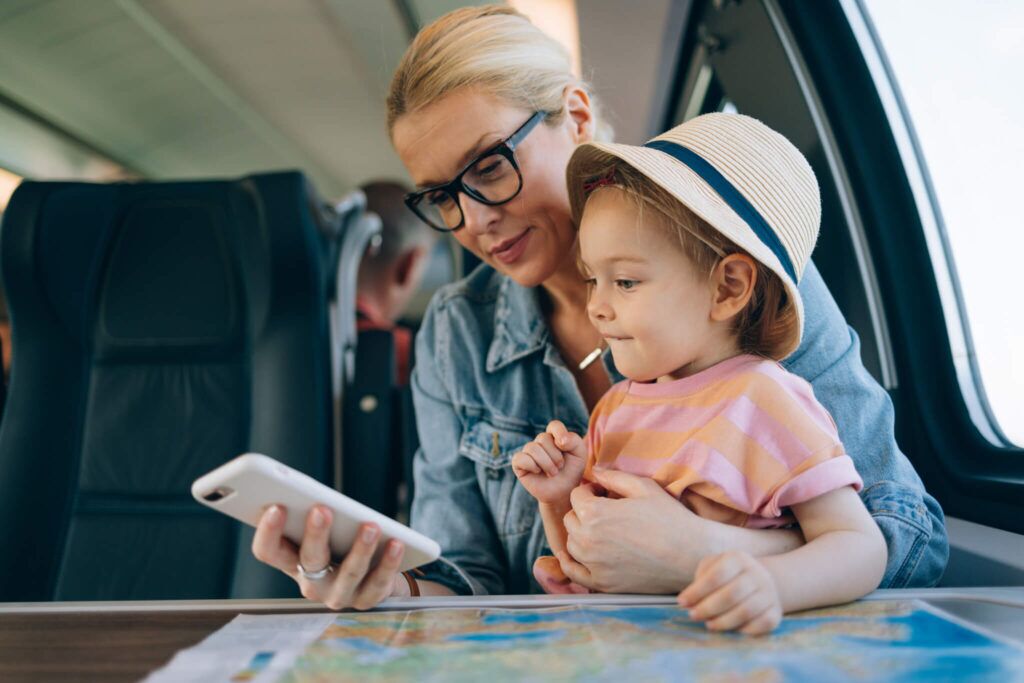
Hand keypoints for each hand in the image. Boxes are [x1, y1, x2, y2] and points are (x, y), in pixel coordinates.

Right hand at [251, 504, 407, 609]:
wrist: (372, 579)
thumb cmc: (339, 545)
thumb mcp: (324, 532)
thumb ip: (315, 516)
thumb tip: (316, 494)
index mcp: (291, 562)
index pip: (268, 552)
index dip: (268, 532)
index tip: (277, 507)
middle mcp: (311, 584)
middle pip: (309, 560)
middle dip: (315, 534)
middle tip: (322, 509)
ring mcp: (338, 595)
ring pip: (348, 573)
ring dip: (360, 548)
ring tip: (371, 525)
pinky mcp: (367, 599)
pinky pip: (378, 582)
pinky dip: (388, 562)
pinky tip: (397, 543)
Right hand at [511, 421, 586, 504]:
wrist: (563, 492)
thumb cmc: (571, 471)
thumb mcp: (579, 454)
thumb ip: (573, 440)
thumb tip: (559, 440)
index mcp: (555, 436)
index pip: (554, 426)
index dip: (559, 432)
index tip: (564, 446)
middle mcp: (540, 442)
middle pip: (543, 438)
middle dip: (555, 456)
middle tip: (560, 467)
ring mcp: (528, 452)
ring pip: (532, 448)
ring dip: (546, 463)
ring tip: (552, 473)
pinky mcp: (519, 463)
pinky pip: (520, 458)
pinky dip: (531, 465)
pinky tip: (537, 472)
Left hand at [556, 469, 709, 592]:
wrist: (690, 555)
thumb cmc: (670, 518)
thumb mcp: (643, 487)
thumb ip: (614, 477)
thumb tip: (595, 472)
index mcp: (595, 513)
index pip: (576, 496)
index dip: (590, 491)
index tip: (604, 494)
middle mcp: (588, 540)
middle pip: (570, 519)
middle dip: (584, 512)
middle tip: (606, 513)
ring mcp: (594, 565)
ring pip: (571, 544)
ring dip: (581, 534)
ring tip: (603, 532)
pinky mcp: (602, 584)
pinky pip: (573, 572)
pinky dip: (571, 563)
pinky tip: (579, 555)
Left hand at [678, 551, 782, 634]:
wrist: (759, 581)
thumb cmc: (726, 575)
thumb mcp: (712, 566)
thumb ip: (700, 579)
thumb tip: (688, 601)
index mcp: (738, 558)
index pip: (716, 576)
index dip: (697, 591)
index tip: (682, 602)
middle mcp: (757, 573)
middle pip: (731, 595)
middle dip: (708, 608)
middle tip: (693, 615)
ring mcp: (769, 593)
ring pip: (746, 611)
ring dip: (723, 622)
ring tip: (709, 624)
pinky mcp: (776, 612)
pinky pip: (762, 625)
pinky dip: (745, 630)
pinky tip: (731, 630)